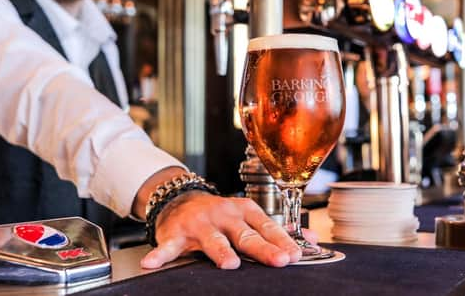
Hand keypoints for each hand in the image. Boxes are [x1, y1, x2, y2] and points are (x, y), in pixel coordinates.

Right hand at [140, 191, 317, 269]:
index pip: (267, 227)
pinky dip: (162, 254)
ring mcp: (200, 224)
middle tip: (279, 260)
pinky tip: (153, 263)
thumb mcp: (248, 217)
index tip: (296, 255)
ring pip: (213, 240)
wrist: (180, 199)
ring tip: (229, 264)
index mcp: (244, 211)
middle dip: (263, 248)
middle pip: (246, 235)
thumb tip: (311, 241)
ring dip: (221, 251)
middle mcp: (224, 215)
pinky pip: (169, 246)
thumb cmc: (221, 215)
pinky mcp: (177, 233)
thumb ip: (276, 231)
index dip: (282, 241)